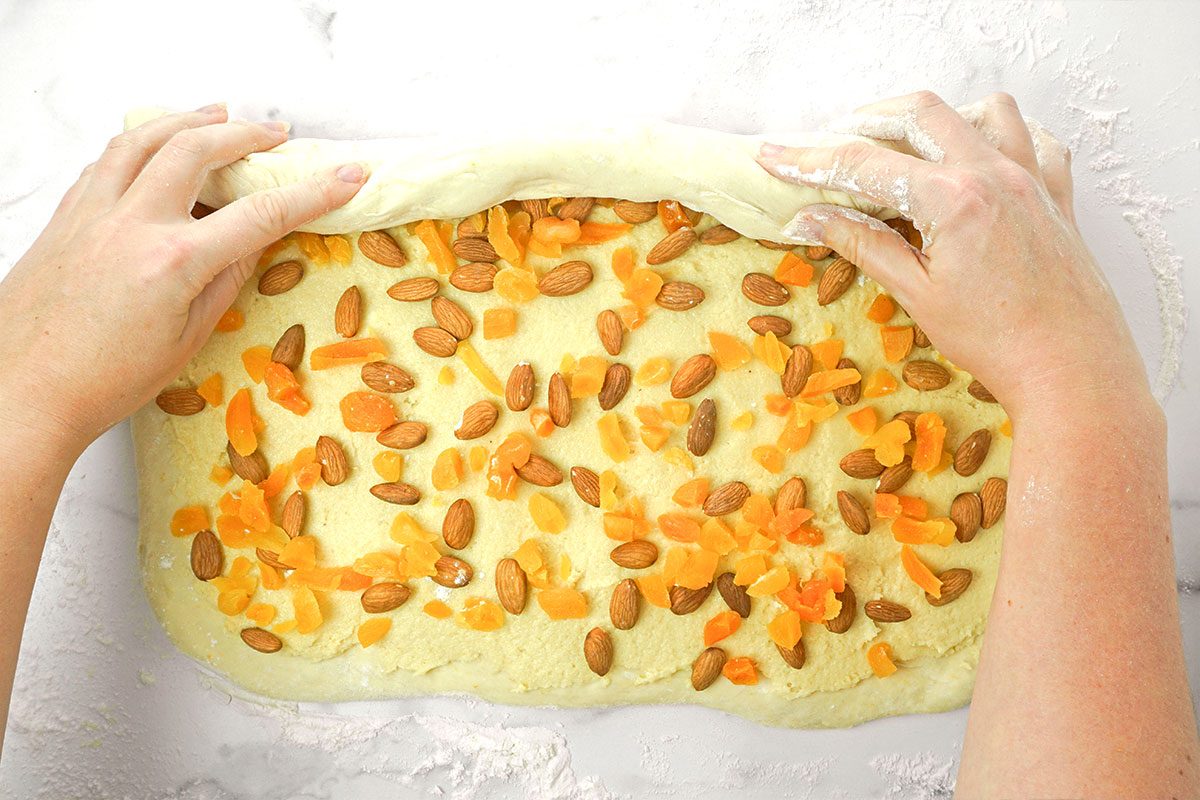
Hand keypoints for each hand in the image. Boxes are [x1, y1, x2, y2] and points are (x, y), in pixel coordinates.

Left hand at [0, 105, 366, 451]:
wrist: (26, 391)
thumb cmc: (105, 380)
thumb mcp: (187, 338)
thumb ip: (224, 281)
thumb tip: (251, 243)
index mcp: (174, 261)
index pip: (261, 213)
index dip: (313, 192)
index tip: (346, 177)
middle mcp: (132, 224)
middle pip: (196, 148)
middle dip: (244, 133)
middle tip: (275, 134)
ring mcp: (93, 214)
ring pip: (142, 138)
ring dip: (187, 119)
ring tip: (216, 113)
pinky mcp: (66, 217)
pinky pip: (105, 161)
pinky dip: (138, 142)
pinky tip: (152, 146)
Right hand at [757, 91, 1148, 418]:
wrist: (1073, 369)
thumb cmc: (998, 342)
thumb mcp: (918, 294)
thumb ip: (865, 245)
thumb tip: (812, 218)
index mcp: (955, 198)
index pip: (866, 164)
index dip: (811, 159)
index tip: (775, 156)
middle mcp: (996, 173)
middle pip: (920, 113)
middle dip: (869, 120)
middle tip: (833, 144)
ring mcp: (1032, 178)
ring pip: (985, 110)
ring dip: (940, 118)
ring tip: (908, 145)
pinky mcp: (1056, 196)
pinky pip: (1034, 139)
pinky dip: (1003, 136)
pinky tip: (980, 160)